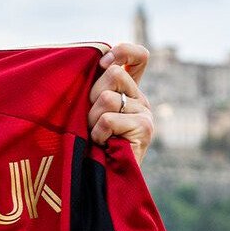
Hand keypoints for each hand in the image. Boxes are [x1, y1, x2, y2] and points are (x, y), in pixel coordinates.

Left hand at [87, 43, 154, 163]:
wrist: (97, 178)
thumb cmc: (83, 140)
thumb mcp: (85, 107)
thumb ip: (90, 84)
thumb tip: (88, 59)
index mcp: (127, 89)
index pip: (138, 56)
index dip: (122, 52)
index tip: (103, 64)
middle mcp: (140, 98)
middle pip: (113, 73)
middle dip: (91, 95)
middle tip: (91, 119)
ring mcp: (145, 113)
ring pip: (107, 97)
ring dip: (92, 118)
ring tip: (95, 134)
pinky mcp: (145, 128)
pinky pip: (108, 118)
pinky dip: (98, 132)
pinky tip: (103, 143)